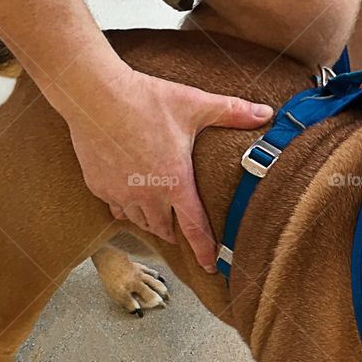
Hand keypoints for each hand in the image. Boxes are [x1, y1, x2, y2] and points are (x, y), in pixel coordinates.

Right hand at [61, 64, 272, 271]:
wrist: (95, 95)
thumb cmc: (146, 100)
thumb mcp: (195, 105)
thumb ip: (232, 112)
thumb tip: (266, 113)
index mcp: (175, 181)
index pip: (194, 227)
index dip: (204, 249)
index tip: (210, 266)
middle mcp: (147, 194)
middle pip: (164, 228)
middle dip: (174, 233)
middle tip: (181, 233)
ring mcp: (120, 193)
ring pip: (139, 221)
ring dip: (151, 223)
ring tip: (159, 218)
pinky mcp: (99, 186)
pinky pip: (116, 208)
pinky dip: (126, 208)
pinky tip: (129, 200)